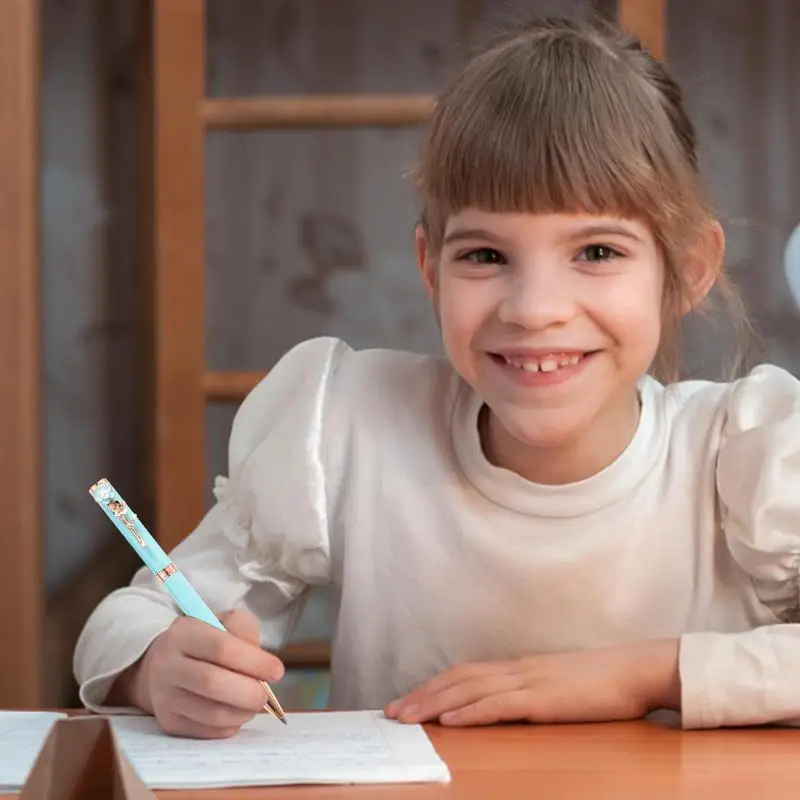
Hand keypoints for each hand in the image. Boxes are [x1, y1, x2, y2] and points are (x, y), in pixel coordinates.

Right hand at [123, 609, 284, 738]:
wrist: (164, 665)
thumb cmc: (205, 640)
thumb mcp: (224, 622)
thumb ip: (245, 631)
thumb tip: (263, 664)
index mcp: (183, 634)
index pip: (222, 648)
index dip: (254, 662)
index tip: (277, 671)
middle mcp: (167, 665)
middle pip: (213, 683)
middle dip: (249, 692)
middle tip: (266, 694)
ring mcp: (165, 697)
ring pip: (211, 713)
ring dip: (243, 712)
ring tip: (253, 703)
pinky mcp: (169, 723)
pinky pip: (207, 731)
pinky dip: (230, 725)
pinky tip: (235, 712)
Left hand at [385, 640, 679, 726]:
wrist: (635, 670)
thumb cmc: (602, 682)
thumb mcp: (558, 685)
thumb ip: (531, 693)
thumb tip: (506, 707)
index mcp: (519, 668)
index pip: (465, 673)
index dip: (434, 686)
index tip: (409, 699)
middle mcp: (516, 670)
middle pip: (458, 678)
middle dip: (422, 695)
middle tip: (392, 711)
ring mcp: (529, 682)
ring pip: (469, 690)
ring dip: (434, 703)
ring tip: (407, 716)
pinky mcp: (543, 699)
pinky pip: (499, 705)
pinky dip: (470, 711)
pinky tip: (449, 720)